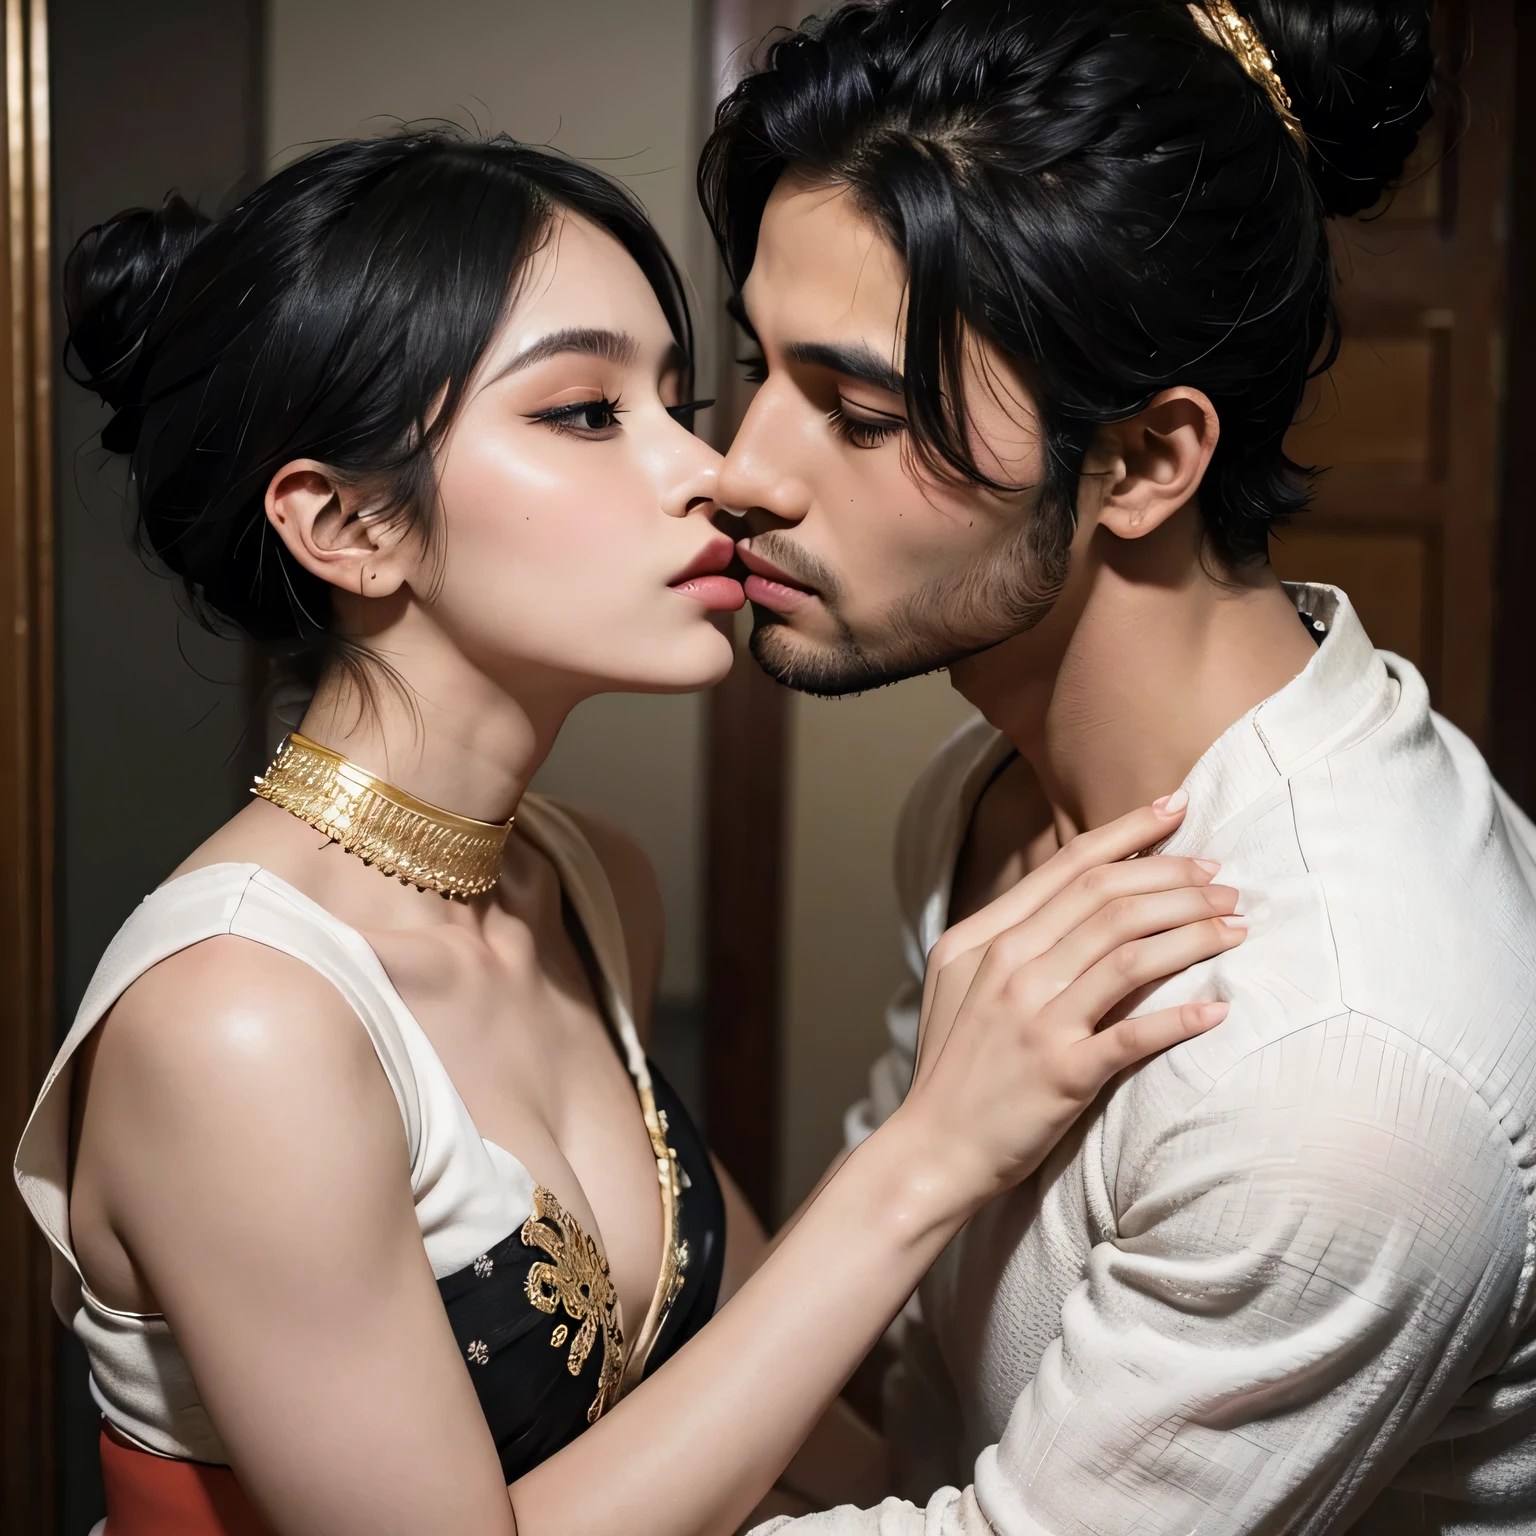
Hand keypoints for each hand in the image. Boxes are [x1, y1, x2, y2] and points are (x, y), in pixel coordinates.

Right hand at [892, 792, 1242, 1206]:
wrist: (932, 1148)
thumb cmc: (955, 1065)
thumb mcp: (960, 983)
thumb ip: (1009, 936)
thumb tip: (1075, 895)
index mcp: (986, 939)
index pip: (1069, 868)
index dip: (1130, 833)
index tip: (1178, 810)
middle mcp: (1010, 968)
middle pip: (1109, 900)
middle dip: (1177, 879)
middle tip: (1225, 881)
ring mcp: (1035, 1019)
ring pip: (1131, 953)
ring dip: (1193, 932)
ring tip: (1234, 927)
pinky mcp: (1063, 1073)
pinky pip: (1135, 1034)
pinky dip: (1182, 1017)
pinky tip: (1219, 1008)